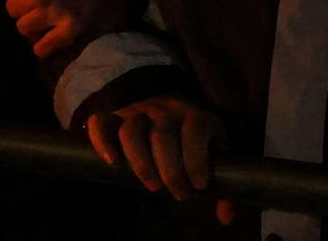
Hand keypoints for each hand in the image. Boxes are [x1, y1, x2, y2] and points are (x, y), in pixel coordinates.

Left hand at [0, 0, 128, 60]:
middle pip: (11, 10)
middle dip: (23, 11)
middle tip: (36, 10)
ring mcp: (53, 10)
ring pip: (23, 29)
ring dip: (33, 29)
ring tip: (44, 25)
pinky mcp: (70, 29)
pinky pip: (42, 47)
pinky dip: (43, 48)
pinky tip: (47, 44)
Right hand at [87, 94, 234, 222]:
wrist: (172, 118)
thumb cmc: (195, 147)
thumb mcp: (214, 162)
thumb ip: (222, 188)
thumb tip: (225, 217)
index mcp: (195, 115)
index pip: (195, 128)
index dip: (196, 158)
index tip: (199, 184)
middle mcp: (165, 108)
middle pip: (162, 136)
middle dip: (171, 171)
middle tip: (178, 193)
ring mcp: (138, 110)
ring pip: (131, 131)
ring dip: (141, 163)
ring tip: (153, 186)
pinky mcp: (116, 117)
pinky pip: (101, 123)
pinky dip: (102, 141)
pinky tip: (112, 162)